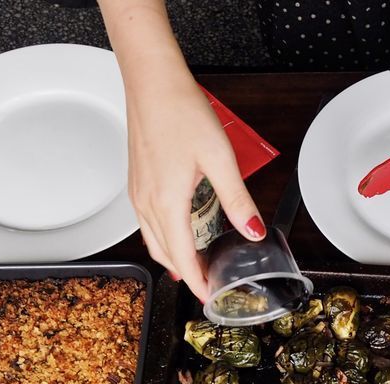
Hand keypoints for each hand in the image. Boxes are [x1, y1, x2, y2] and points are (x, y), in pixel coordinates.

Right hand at [125, 77, 262, 299]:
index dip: (199, 283)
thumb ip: (237, 199)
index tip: (213, 297)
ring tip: (201, 263)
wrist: (151, 81)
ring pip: (154, 240)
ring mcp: (137, 193)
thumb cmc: (181, 111)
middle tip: (212, 283)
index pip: (182, 258)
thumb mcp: (219, 158)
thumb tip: (253, 231)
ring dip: (175, 256)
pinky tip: (183, 231)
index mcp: (167, 203)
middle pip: (165, 255)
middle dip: (188, 274)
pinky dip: (165, 237)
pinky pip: (148, 223)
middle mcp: (146, 203)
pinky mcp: (137, 182)